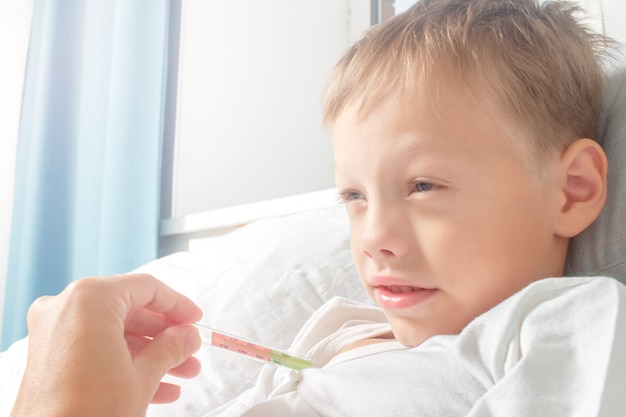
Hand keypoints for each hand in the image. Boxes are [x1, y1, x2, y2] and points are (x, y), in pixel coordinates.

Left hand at [10, 273, 202, 416]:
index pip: (146, 288)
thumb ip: (171, 347)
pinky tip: (158, 386)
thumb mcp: (143, 375)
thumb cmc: (90, 411)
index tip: (195, 319)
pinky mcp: (49, 356)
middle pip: (130, 311)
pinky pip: (95, 348)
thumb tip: (188, 337)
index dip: (177, 304)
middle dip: (165, 336)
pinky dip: (125, 362)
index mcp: (90, 300)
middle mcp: (66, 308)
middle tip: (190, 349)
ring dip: (150, 352)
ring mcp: (54, 332)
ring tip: (182, 372)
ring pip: (114, 332)